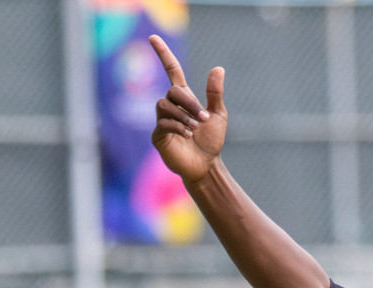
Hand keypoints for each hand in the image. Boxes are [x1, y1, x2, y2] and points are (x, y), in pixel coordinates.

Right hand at [148, 35, 225, 183]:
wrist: (206, 165)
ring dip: (183, 116)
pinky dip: (177, 127)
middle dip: (189, 103)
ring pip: (164, 105)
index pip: (171, 70)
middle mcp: (171, 106)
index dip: (163, 54)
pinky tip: (188, 135)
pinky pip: (163, 123)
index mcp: (184, 98)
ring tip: (195, 128)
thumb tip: (218, 68)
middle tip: (203, 117)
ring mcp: (162, 120)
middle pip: (173, 90)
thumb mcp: (217, 115)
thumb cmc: (210, 141)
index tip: (153, 38)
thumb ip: (215, 93)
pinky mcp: (158, 135)